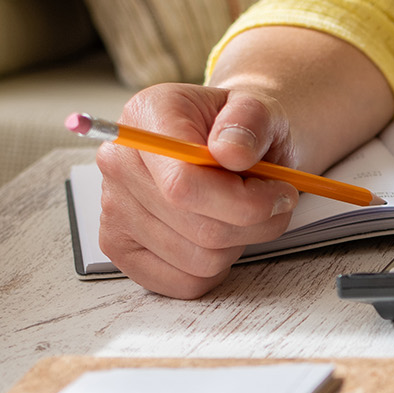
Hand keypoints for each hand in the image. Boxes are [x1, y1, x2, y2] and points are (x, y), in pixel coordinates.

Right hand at [96, 83, 300, 298]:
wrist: (230, 145)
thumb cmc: (241, 132)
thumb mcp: (259, 110)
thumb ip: (250, 121)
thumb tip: (231, 151)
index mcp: (147, 118)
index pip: (184, 185)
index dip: (244, 202)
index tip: (280, 192)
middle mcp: (118, 163)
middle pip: (199, 228)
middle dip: (255, 223)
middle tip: (274, 201)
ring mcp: (113, 208)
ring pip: (199, 260)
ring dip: (240, 243)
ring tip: (243, 214)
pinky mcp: (119, 247)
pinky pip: (184, 282)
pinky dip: (218, 268)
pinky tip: (221, 236)